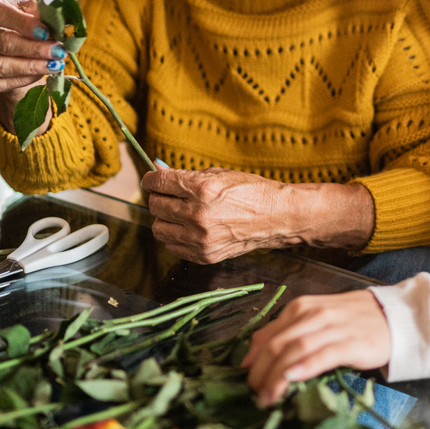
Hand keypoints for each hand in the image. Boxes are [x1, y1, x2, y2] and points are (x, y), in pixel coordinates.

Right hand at [0, 0, 66, 129]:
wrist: (0, 47)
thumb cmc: (16, 23)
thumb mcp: (26, 11)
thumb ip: (39, 13)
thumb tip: (60, 23)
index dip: (23, 23)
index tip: (46, 32)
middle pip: (2, 42)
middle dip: (34, 49)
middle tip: (58, 52)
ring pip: (0, 66)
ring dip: (32, 67)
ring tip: (55, 65)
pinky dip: (22, 80)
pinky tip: (39, 74)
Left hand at [141, 167, 375, 262]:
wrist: (278, 217)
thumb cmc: (251, 191)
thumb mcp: (220, 174)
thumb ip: (187, 176)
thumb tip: (159, 173)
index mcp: (202, 188)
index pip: (158, 183)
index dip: (151, 179)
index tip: (153, 180)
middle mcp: (198, 214)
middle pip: (155, 206)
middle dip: (160, 198)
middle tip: (170, 195)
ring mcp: (200, 238)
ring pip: (159, 229)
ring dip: (165, 219)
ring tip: (180, 214)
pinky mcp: (204, 255)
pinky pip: (173, 247)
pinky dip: (176, 237)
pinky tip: (190, 229)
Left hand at [242, 291, 390, 405]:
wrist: (394, 317)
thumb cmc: (353, 321)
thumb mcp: (316, 320)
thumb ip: (289, 333)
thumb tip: (255, 357)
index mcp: (301, 308)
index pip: (267, 335)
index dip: (252, 360)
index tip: (244, 380)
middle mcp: (313, 314)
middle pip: (276, 345)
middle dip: (260, 373)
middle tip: (252, 394)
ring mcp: (332, 327)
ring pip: (294, 350)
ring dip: (276, 377)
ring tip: (266, 397)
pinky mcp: (351, 342)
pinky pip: (322, 354)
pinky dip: (304, 366)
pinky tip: (292, 378)